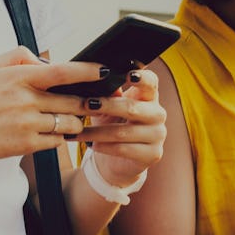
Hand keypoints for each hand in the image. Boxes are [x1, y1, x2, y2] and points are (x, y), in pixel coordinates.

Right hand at [0, 47, 112, 163]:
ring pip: (70, 124)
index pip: (62, 72)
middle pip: (74, 102)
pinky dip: (60, 137)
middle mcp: (26, 101)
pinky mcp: (27, 145)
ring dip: (75, 122)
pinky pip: (58, 141)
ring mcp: (28, 124)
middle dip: (87, 103)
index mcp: (18, 78)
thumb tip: (45, 61)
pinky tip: (52, 133)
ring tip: (69, 119)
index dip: (87, 71)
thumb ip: (19, 57)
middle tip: (92, 102)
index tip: (105, 71)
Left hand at [76, 68, 166, 186]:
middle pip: (132, 107)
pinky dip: (104, 147)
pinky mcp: (153, 154)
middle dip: (107, 106)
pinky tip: (90, 145)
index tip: (128, 75)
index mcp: (149, 96)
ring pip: (123, 132)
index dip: (142, 78)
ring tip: (76, 130)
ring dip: (96, 131)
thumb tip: (97, 78)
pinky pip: (123, 149)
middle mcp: (158, 114)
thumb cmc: (112, 124)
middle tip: (85, 104)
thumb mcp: (107, 106)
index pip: (151, 82)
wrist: (118, 159)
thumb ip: (107, 92)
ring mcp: (158, 135)